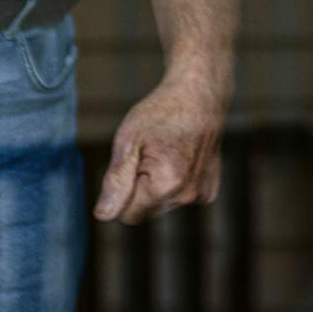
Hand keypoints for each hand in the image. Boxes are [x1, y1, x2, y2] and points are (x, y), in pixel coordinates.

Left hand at [93, 75, 225, 224]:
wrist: (199, 96)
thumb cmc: (160, 114)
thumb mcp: (128, 140)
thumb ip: (115, 182)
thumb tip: (103, 215)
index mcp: (165, 185)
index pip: (128, 215)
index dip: (123, 190)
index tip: (132, 162)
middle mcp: (188, 196)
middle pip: (146, 212)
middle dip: (140, 189)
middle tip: (147, 154)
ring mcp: (202, 195)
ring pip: (162, 205)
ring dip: (157, 187)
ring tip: (163, 153)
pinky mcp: (209, 191)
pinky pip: (179, 198)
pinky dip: (174, 184)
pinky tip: (178, 158)